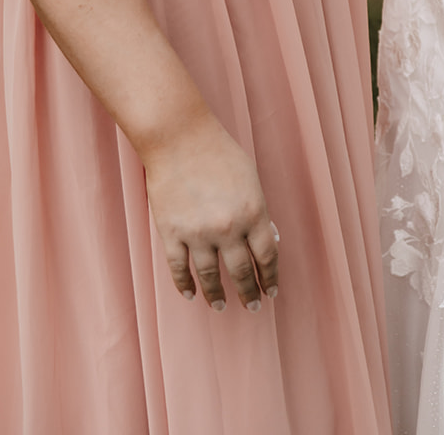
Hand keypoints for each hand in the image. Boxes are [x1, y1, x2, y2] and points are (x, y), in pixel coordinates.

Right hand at [143, 112, 279, 312]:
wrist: (179, 138)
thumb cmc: (218, 152)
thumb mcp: (250, 178)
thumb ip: (259, 211)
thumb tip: (268, 240)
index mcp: (252, 212)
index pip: (267, 256)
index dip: (271, 276)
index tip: (272, 290)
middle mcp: (228, 228)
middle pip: (242, 272)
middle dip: (250, 292)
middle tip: (254, 306)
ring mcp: (197, 234)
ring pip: (210, 277)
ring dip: (217, 296)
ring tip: (222, 307)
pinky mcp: (171, 234)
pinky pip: (179, 269)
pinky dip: (185, 285)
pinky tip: (192, 294)